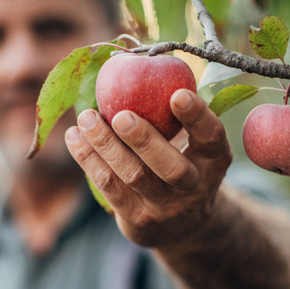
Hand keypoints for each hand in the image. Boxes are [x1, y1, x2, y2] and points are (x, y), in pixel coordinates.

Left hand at [64, 89, 231, 248]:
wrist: (182, 226)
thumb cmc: (182, 163)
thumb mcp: (193, 144)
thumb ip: (175, 115)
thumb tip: (138, 62)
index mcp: (214, 161)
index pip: (211, 138)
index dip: (197, 117)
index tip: (178, 93)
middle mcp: (194, 187)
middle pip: (170, 167)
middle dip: (144, 140)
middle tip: (120, 115)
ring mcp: (166, 208)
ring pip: (133, 176)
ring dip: (105, 145)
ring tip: (86, 118)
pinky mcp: (138, 221)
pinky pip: (109, 187)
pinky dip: (89, 160)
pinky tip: (75, 137)